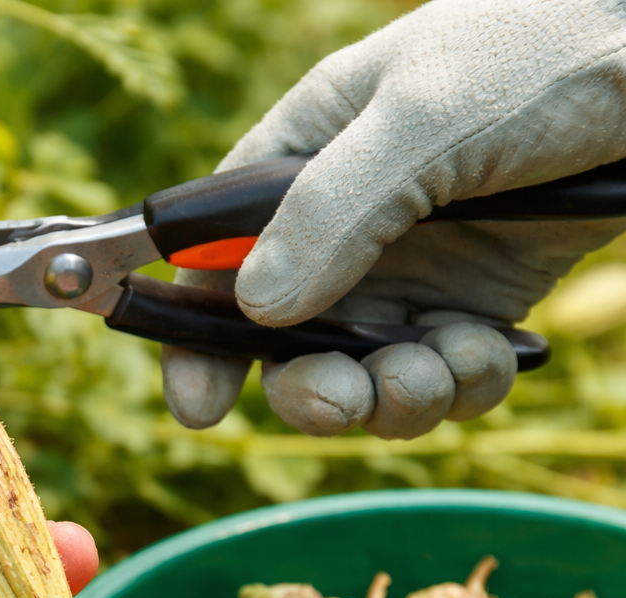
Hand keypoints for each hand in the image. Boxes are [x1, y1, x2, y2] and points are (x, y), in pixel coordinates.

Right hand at [162, 0, 625, 438]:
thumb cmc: (542, 52)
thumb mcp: (423, 118)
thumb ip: (332, 210)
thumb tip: (254, 307)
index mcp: (302, 160)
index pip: (214, 260)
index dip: (197, 335)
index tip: (199, 404)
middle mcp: (346, 225)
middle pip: (287, 340)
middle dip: (313, 384)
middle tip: (344, 398)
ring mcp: (414, 268)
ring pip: (367, 371)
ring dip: (397, 393)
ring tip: (442, 366)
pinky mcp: (481, 300)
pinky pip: (444, 374)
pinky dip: (462, 384)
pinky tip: (492, 352)